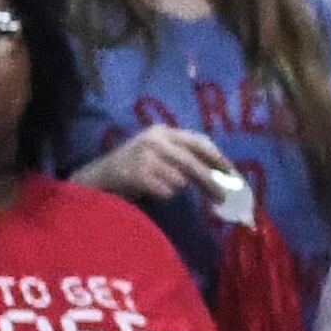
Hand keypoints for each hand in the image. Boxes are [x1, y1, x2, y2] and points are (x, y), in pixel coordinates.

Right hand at [74, 127, 239, 204]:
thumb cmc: (132, 172)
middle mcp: (155, 139)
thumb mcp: (157, 156)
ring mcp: (146, 155)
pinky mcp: (138, 173)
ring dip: (176, 188)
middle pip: (192, 161)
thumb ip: (182, 159)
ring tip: (162, 187)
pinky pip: (165, 190)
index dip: (217, 158)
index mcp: (163, 132)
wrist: (98, 178)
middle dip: (210, 180)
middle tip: (225, 198)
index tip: (232, 174)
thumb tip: (217, 175)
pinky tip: (150, 191)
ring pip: (178, 178)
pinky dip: (163, 195)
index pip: (198, 141)